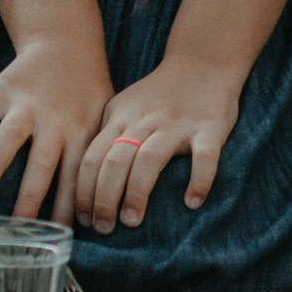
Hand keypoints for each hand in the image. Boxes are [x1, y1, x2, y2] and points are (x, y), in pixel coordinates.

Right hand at [0, 39, 111, 225]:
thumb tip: (100, 206)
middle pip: (43, 164)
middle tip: (21, 226)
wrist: (67, 43)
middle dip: (33, 196)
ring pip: (10, 135)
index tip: (62, 235)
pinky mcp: (2, 89)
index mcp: (80, 132)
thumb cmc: (88, 91)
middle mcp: (53, 121)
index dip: (69, 206)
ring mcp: (25, 106)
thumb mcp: (104, 119)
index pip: (76, 176)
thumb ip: (99, 154)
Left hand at [75, 59, 242, 233]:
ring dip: (137, 193)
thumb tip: (82, 185)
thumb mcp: (123, 108)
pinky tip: (192, 202)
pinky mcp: (209, 128)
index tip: (83, 220)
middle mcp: (144, 121)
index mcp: (120, 117)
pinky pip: (204, 156)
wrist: (202, 62)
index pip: (92, 157)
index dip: (83, 192)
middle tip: (104, 229)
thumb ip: (106, 137)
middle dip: (104, 199)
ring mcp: (176, 124)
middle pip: (115, 161)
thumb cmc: (158, 95)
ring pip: (149, 159)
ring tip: (132, 222)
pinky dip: (199, 180)